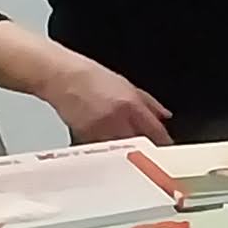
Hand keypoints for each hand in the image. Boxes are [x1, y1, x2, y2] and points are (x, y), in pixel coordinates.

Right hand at [34, 46, 169, 142]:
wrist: (61, 77)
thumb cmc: (91, 77)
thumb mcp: (127, 85)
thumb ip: (149, 103)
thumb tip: (164, 115)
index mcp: (130, 104)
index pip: (155, 131)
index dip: (163, 142)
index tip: (166, 147)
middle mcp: (116, 119)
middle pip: (140, 144)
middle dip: (147, 148)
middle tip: (150, 150)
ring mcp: (100, 129)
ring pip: (122, 149)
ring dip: (128, 150)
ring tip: (127, 146)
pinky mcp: (85, 137)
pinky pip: (103, 149)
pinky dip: (109, 149)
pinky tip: (108, 142)